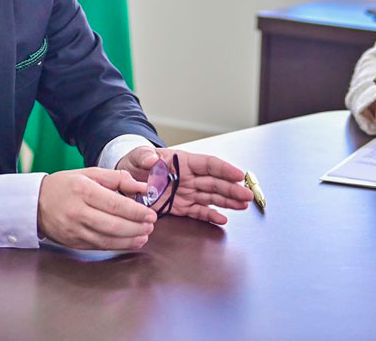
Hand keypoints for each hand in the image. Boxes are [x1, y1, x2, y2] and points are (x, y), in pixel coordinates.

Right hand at [36, 167, 156, 249]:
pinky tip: (131, 242)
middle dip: (136, 227)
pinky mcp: (73, 243)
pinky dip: (118, 246)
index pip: (114, 204)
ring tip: (145, 235)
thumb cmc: (66, 185)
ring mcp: (74, 230)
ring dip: (130, 240)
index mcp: (82, 190)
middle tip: (151, 225)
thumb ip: (117, 179)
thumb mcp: (90, 173)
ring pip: (107, 239)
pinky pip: (99, 246)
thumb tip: (142, 187)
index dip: (135, 211)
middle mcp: (77, 212)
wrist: (35, 204)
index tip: (151, 213)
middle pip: (112, 225)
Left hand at [118, 146, 252, 224]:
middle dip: (232, 189)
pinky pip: (198, 211)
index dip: (224, 170)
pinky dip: (210, 216)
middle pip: (215, 183)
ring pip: (211, 197)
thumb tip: (153, 160)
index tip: (239, 175)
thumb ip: (145, 157)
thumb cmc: (136, 163)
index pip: (208, 164)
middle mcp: (189, 177)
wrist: (127, 180)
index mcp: (183, 162)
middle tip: (247, 196)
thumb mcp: (138, 156)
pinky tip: (223, 220)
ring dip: (228, 202)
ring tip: (243, 206)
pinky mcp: (181, 207)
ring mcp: (187, 193)